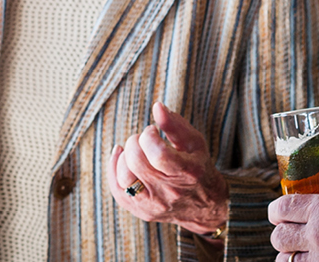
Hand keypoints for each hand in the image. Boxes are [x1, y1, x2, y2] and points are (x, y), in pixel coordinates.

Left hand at [107, 102, 228, 235]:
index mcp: (187, 173)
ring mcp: (154, 205)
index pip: (158, 154)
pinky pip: (118, 191)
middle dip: (135, 143)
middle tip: (142, 139)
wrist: (204, 208)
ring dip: (124, 158)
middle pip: (137, 163)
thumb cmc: (198, 168)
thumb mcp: (194, 143)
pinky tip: (121, 157)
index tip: (152, 131)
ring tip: (135, 151)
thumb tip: (157, 106)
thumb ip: (175, 124)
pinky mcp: (142, 211)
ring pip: (124, 179)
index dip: (149, 136)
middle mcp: (170, 192)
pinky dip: (114, 170)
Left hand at [268, 193, 318, 261]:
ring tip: (303, 257)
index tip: (278, 216)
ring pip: (286, 261)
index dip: (276, 213)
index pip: (281, 208)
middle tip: (292, 240)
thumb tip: (315, 213)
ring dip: (292, 259)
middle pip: (279, 237)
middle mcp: (318, 233)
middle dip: (283, 239)